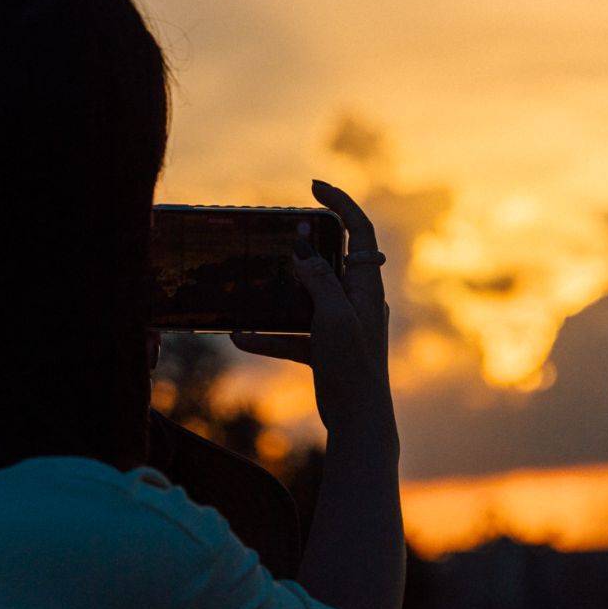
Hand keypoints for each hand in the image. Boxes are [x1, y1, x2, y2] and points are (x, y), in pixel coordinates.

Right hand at [232, 180, 392, 431]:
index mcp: (366, 287)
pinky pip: (293, 334)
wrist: (358, 421)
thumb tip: (301, 242)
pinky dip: (269, 335)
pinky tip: (241, 336)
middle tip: (274, 234)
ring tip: (248, 285)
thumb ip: (317, 278)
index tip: (314, 187)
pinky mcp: (324, 350)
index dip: (341, 204)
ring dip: (278, 294)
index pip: (360, 232)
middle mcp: (356, 301)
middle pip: (330, 261)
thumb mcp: (334, 316)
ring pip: (305, 298)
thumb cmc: (353, 365)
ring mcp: (340, 325)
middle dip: (301, 247)